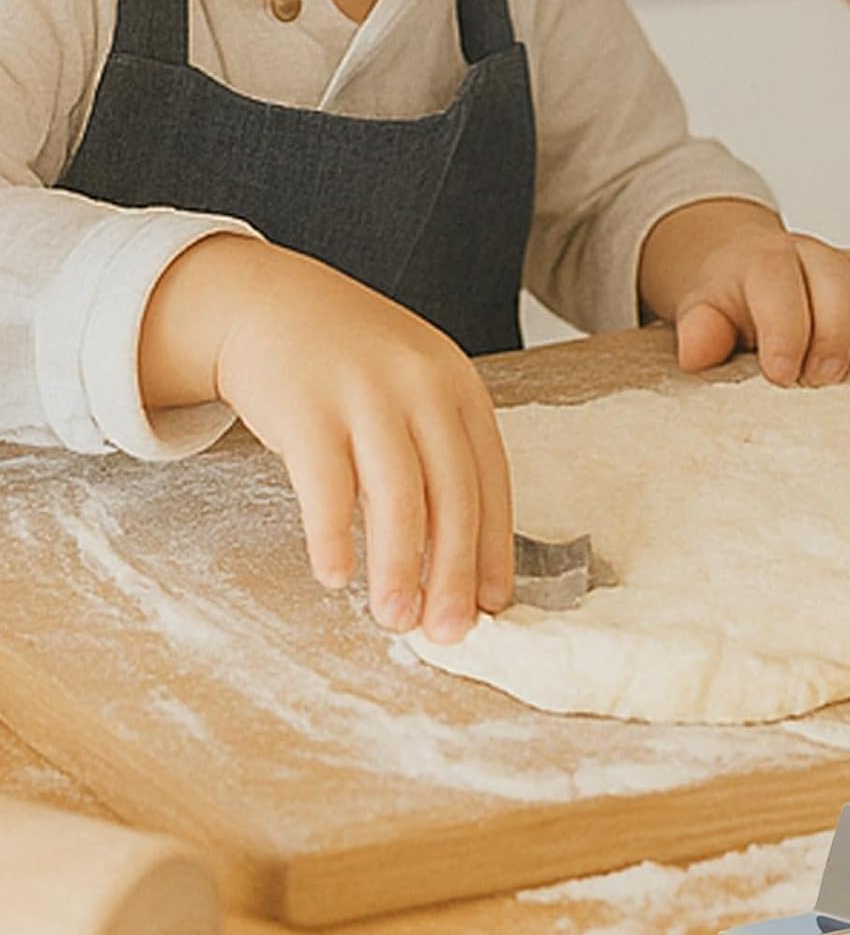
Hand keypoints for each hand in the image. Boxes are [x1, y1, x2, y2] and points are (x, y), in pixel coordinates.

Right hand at [140, 236, 511, 641]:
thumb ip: (439, 457)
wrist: (268, 302)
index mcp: (460, 389)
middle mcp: (422, 387)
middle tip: (448, 632)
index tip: (496, 604)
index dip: (495, 548)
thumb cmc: (351, 366)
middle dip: (453, 574)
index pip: (491, 481)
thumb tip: (461, 562)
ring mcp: (365, 392)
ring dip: (398, 568)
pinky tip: (335, 576)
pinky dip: (333, 536)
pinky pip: (326, 484)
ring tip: (395, 620)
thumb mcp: (414, 391)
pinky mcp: (306, 405)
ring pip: (397, 497)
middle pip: (452, 495)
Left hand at [638, 199, 849, 383]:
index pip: (777, 277)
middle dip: (835, 334)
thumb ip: (701, 332)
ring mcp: (846, 262)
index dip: (786, 327)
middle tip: (822, 380)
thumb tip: (695, 352)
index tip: (782, 375)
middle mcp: (807, 254)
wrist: (742, 271)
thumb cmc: (728, 307)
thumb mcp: (701, 318)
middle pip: (836, 277)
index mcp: (758, 263)